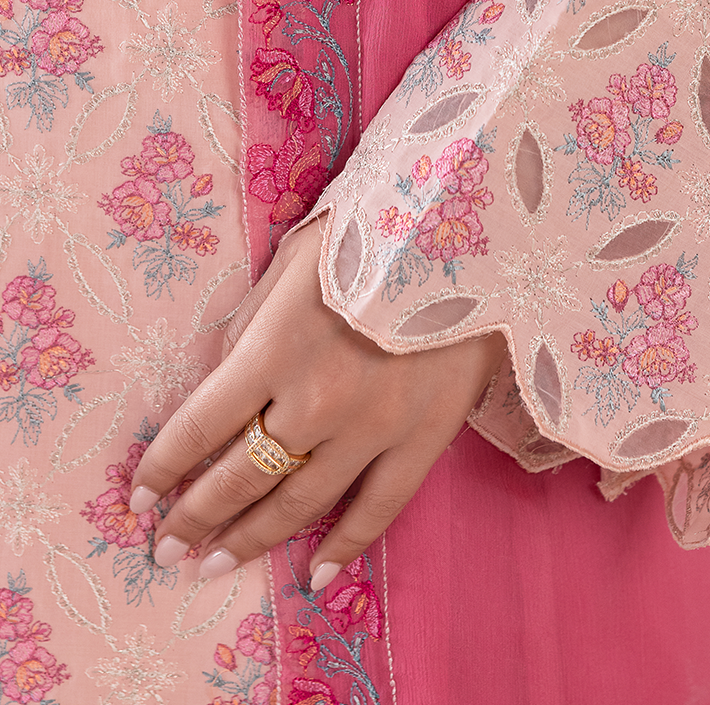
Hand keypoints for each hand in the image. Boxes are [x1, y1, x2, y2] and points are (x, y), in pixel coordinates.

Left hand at [129, 219, 505, 590]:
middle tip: (166, 550)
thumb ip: (254, 321)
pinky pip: (378, 509)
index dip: (163, 466)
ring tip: (215, 565)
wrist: (480, 227)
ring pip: (299, 504)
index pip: (200, 424)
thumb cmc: (379, 228)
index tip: (139, 496)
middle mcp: (317, 398)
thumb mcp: (296, 257)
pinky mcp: (425, 437)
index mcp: (277, 346)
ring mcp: (374, 426)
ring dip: (251, 540)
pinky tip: (314, 575)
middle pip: (240, 475)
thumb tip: (221, 379)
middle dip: (194, 517)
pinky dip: (344, 547)